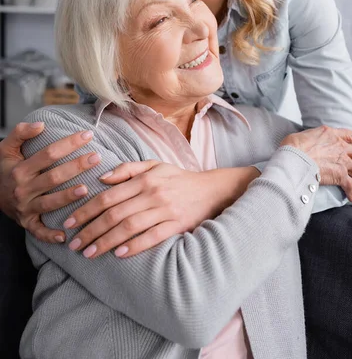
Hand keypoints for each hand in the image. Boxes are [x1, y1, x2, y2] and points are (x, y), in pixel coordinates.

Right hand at [0, 122, 98, 242]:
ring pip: (50, 203)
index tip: (88, 135)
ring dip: (68, 197)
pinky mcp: (27, 223)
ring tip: (87, 188)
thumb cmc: (4, 168)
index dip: (69, 144)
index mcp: (20, 170)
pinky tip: (66, 235)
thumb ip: (20, 133)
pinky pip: (39, 232)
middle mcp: (23, 189)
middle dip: (76, 167)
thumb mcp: (6, 148)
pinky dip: (51, 236)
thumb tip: (41, 124)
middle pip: (53, 177)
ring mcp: (25, 208)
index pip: (48, 154)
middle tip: (96, 157)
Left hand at [65, 161, 258, 258]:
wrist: (212, 190)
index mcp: (144, 178)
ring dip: (106, 241)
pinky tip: (119, 254)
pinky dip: (134, 245)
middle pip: (114, 213)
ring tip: (89, 253)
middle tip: (74, 244)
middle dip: (90, 230)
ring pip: (129, 227)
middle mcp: (152, 193)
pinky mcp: (177, 224)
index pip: (108, 196)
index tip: (70, 222)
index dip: (86, 210)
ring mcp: (165, 209)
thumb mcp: (155, 165)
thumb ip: (128, 169)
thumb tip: (102, 178)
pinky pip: (152, 237)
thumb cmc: (179, 179)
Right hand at [281, 126, 351, 201]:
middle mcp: (340, 146)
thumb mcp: (304, 135)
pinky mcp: (341, 175)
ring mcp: (342, 160)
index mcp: (331, 134)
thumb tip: (310, 144)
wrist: (295, 157)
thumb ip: (313, 139)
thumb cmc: (294, 146)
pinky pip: (350, 185)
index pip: (349, 135)